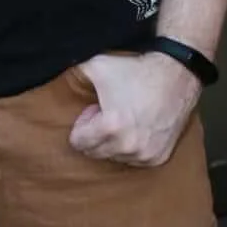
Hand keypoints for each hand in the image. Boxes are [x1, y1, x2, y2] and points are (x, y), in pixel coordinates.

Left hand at [68, 51, 201, 167]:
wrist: (177, 76)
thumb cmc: (136, 71)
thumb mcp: (99, 66)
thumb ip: (74, 74)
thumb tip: (50, 71)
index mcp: (111, 128)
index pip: (78, 143)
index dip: (83, 123)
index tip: (94, 110)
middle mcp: (128, 147)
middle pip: (94, 152)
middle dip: (95, 134)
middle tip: (108, 112)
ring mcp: (145, 155)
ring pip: (114, 157)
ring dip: (114, 142)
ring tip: (124, 118)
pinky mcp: (159, 158)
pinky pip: (134, 160)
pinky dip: (131, 147)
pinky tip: (139, 125)